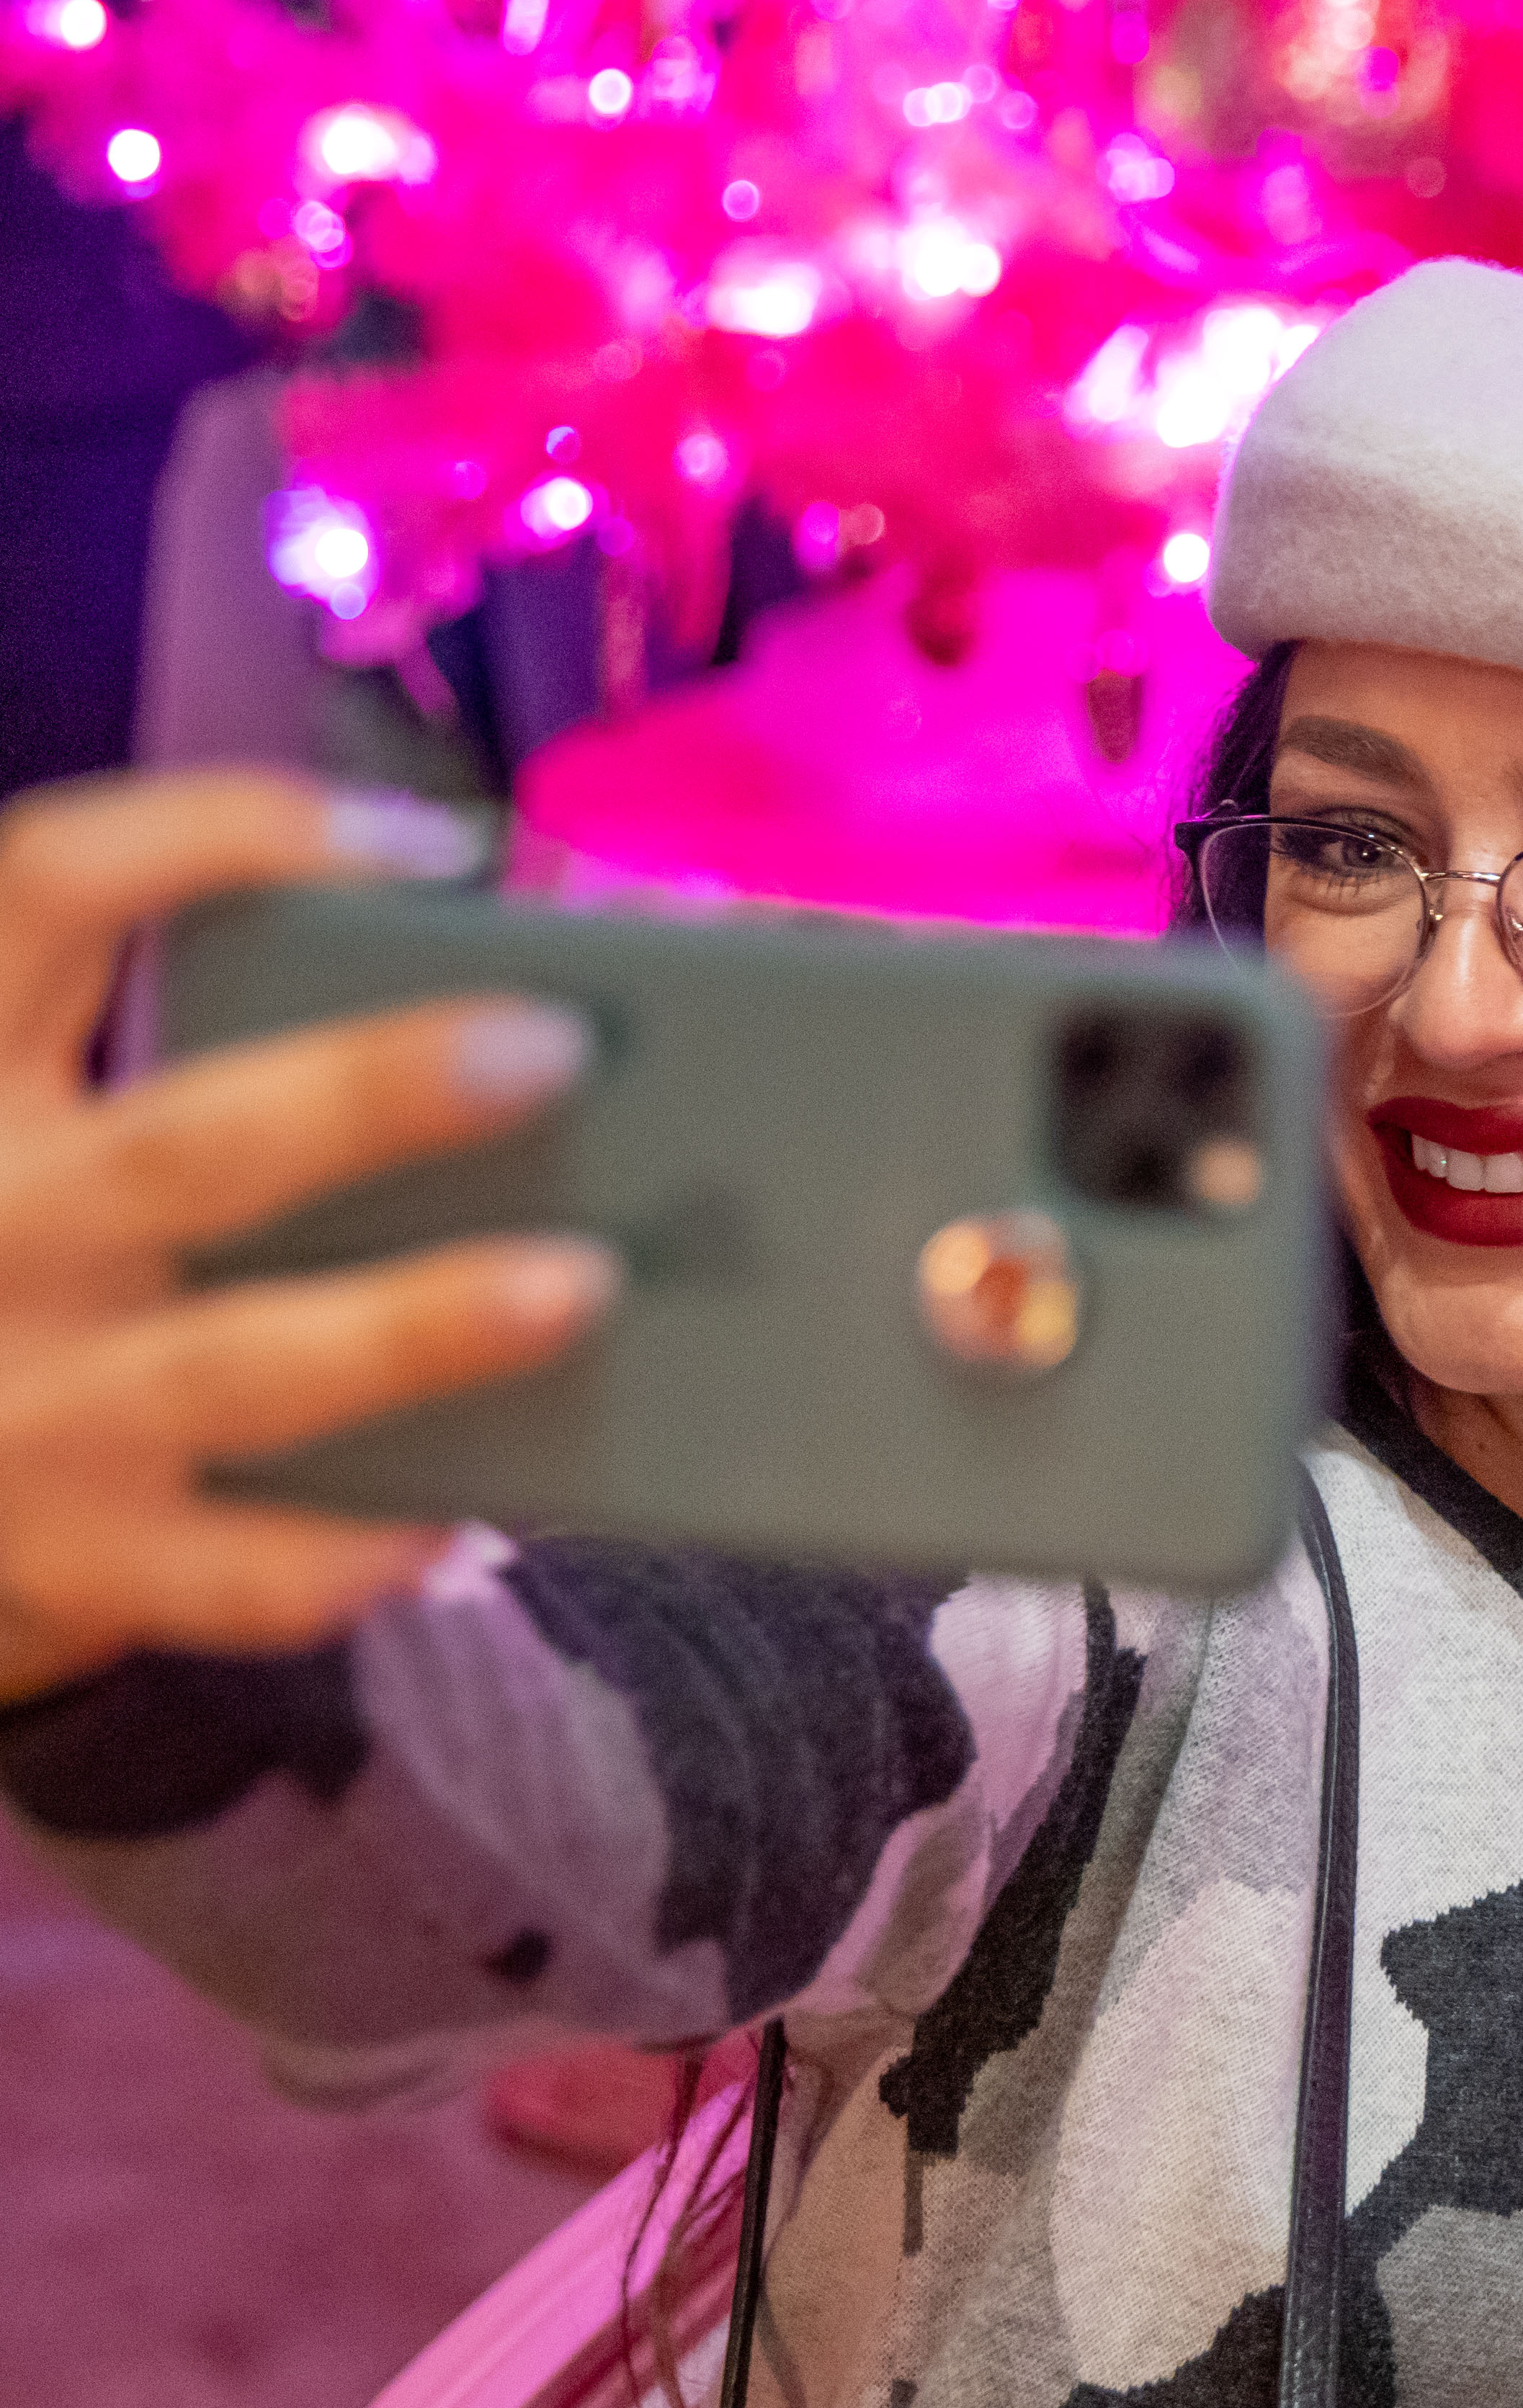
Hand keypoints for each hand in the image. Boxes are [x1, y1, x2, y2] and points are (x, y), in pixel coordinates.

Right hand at [0, 770, 619, 1703]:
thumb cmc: (17, 1263)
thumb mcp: (36, 1123)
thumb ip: (192, 1059)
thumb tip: (500, 1011)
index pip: (44, 893)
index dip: (218, 838)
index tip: (421, 841)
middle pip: (184, 1148)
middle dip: (371, 1094)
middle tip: (554, 1047)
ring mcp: (21, 1411)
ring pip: (237, 1366)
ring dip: (417, 1326)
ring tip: (582, 1282)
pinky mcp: (68, 1562)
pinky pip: (236, 1569)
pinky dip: (354, 1548)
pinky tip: (465, 1525)